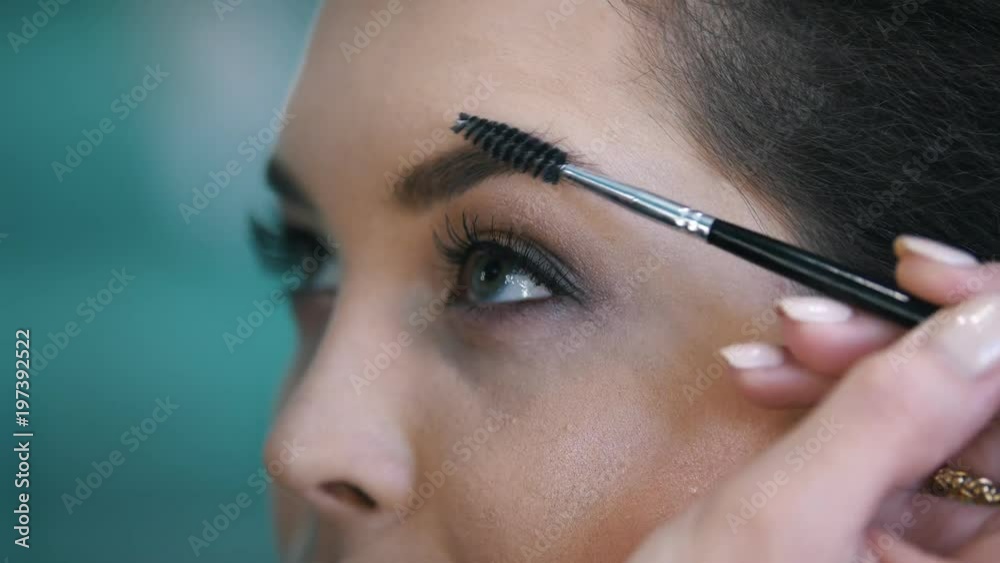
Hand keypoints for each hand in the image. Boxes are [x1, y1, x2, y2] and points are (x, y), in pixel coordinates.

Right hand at [628, 236, 999, 562]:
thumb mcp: (784, 523)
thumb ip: (887, 418)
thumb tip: (983, 324)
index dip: (998, 335)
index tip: (933, 286)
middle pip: (989, 416)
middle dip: (902, 348)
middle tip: (823, 319)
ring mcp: (938, 554)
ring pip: (936, 419)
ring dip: (852, 367)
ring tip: (775, 353)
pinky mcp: (891, 534)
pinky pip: (887, 442)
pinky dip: (828, 399)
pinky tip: (771, 381)